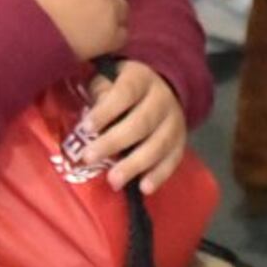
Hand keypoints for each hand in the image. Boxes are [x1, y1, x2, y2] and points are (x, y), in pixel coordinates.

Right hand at [20, 0, 127, 62]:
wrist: (26, 36)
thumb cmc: (24, 2)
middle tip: (84, 1)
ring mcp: (111, 7)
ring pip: (121, 5)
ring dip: (109, 12)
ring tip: (90, 24)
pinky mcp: (114, 34)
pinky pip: (122, 32)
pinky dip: (111, 36)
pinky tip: (95, 41)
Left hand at [82, 60, 189, 192]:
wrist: (161, 88)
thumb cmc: (122, 87)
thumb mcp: (108, 79)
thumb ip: (99, 93)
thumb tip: (89, 118)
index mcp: (141, 78)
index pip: (124, 93)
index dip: (106, 111)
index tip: (85, 128)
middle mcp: (162, 99)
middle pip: (141, 122)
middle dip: (114, 142)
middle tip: (89, 158)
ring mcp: (175, 121)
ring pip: (159, 144)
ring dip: (135, 164)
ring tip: (113, 181)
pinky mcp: (181, 142)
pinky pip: (173, 160)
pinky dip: (159, 175)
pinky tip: (144, 188)